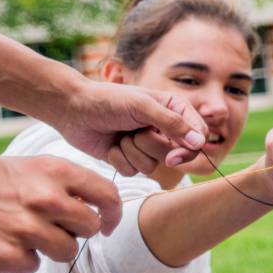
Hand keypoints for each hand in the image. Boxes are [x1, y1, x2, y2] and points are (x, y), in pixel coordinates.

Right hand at [0, 150, 121, 272]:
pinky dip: (20, 260)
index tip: (106, 223)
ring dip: (49, 248)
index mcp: (52, 171)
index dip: (112, 213)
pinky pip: (33, 265)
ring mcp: (28, 231)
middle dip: (76, 232)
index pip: (106, 195)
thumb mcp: (21, 166)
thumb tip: (89, 203)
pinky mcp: (7, 258)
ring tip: (20, 234)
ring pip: (66, 252)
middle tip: (52, 228)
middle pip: (89, 227)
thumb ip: (56, 183)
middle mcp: (46, 200)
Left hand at [51, 80, 207, 175]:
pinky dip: (120, 160)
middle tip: (135, 134)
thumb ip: (172, 124)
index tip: (172, 157)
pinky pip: (134, 172)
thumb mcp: (142, 107)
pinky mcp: (129, 158)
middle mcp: (164, 128)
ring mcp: (146, 145)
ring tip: (121, 136)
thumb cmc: (107, 100)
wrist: (73, 109)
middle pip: (176, 155)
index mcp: (174, 109)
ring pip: (153, 167)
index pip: (198, 135)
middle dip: (151, 147)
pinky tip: (111, 146)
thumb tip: (199, 143)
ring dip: (133, 153)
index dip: (188, 150)